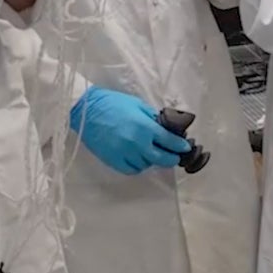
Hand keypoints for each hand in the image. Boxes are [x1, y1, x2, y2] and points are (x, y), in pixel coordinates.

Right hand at [68, 85, 189, 174]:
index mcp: (145, 127)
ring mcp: (124, 154)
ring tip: (151, 153)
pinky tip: (138, 159)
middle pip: (161, 159)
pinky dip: (137, 166)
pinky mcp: (112, 160)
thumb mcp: (138, 105)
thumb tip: (167, 128)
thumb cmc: (113, 103)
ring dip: (151, 160)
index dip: (180, 146)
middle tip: (174, 157)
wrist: (86, 110)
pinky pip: (131, 169)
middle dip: (171, 159)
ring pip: (146, 165)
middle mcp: (136, 143)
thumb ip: (153, 118)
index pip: (169, 142)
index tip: (185, 148)